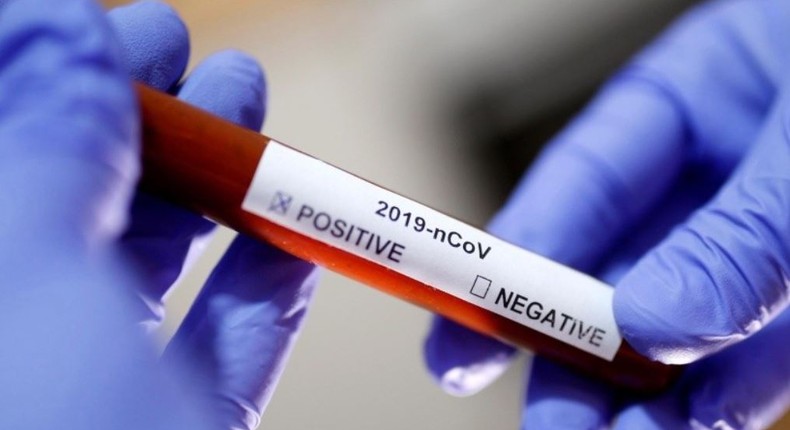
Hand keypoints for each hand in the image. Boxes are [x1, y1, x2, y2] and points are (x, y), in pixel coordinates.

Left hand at [0, 1, 315, 428]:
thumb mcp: (31, 281)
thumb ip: (48, 150)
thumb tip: (61, 31)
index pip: (5, 150)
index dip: (50, 74)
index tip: (117, 26)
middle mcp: (26, 338)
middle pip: (79, 199)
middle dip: (142, 114)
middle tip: (182, 46)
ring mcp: (102, 389)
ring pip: (154, 265)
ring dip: (212, 184)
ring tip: (248, 109)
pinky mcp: (179, 429)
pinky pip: (225, 348)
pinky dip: (268, 290)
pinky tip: (298, 243)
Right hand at [424, 0, 789, 427]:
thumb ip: (744, 229)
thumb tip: (651, 324)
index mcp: (694, 96)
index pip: (579, 184)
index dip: (514, 260)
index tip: (465, 332)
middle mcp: (721, 174)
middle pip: (617, 271)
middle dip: (574, 356)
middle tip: (546, 428)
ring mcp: (774, 240)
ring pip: (686, 329)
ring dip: (650, 399)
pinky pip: (768, 356)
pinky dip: (733, 400)